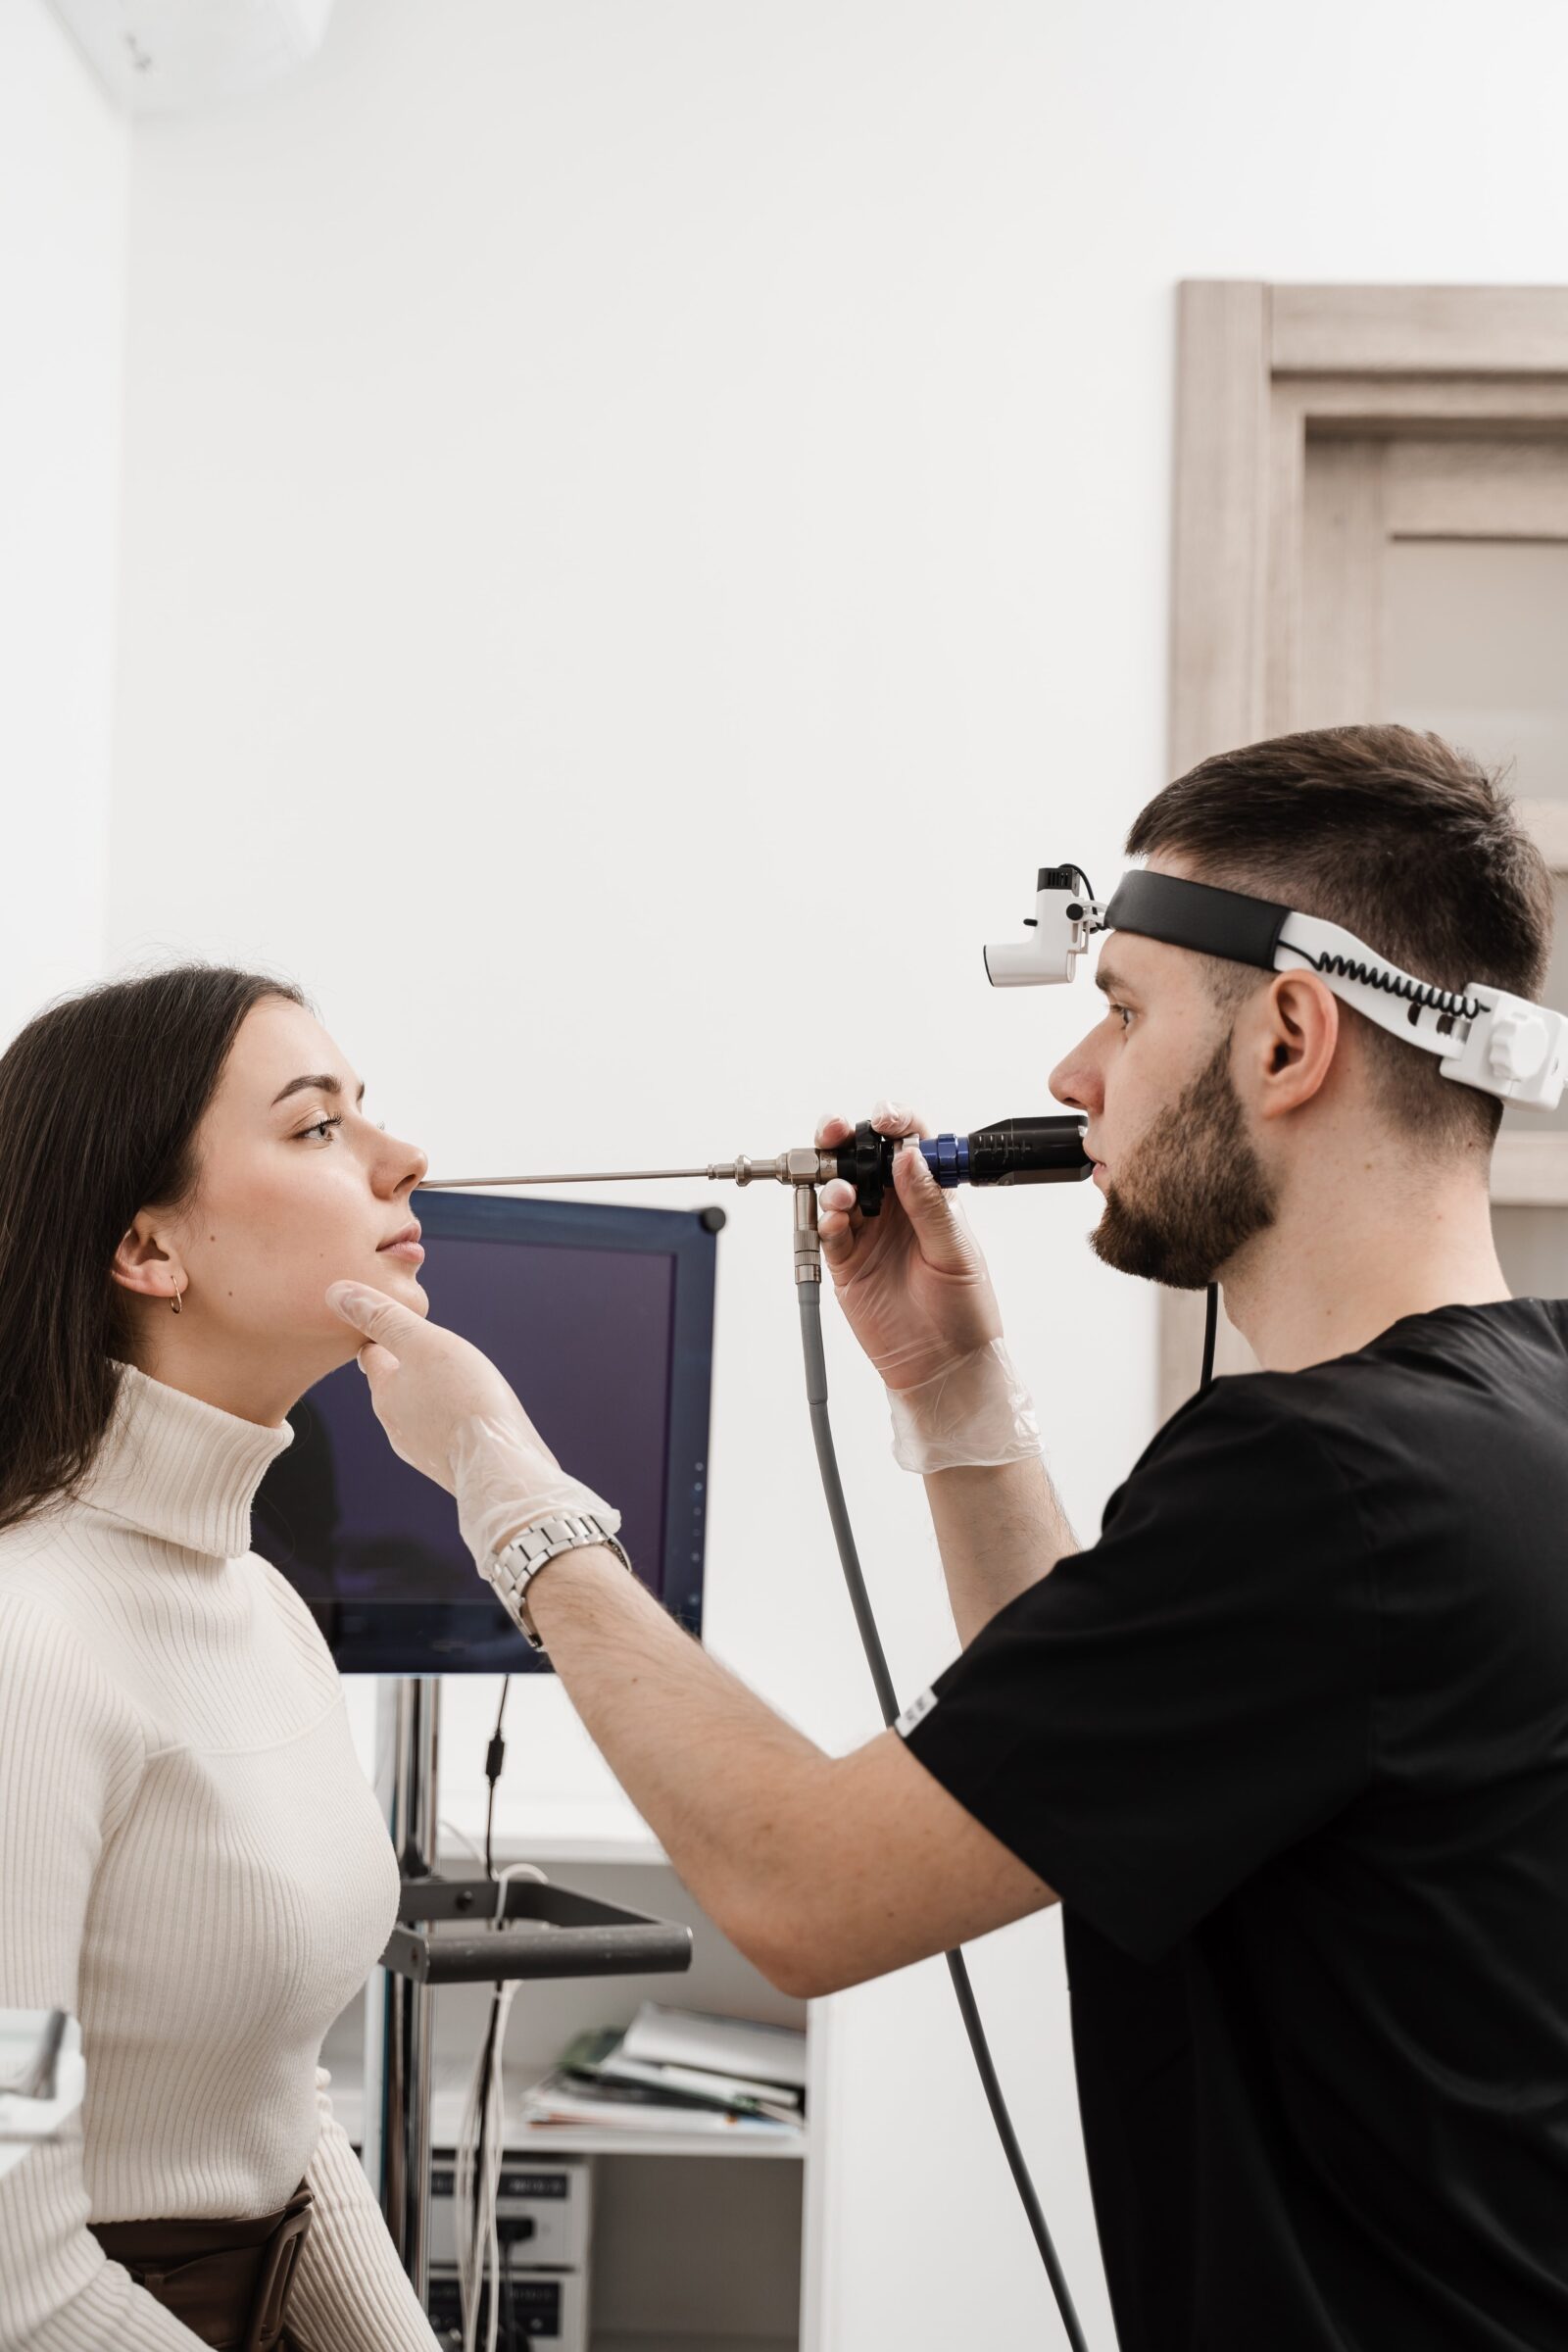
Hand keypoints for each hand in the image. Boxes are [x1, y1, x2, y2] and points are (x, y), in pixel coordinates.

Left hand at [325, 1283, 616, 1563]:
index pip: (371, 1352)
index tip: (392, 1316)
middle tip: (427, 1343)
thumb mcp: (424, 1343)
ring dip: (433, 1391)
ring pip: (421, 1408)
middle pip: (396, 1382)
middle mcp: (396, 1424)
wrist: (501, 1468)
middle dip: (408, 1363)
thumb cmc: (464, 1399)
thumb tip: (336, 1292)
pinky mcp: (450, 1464)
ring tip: (456, 1376)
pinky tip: (474, 1411)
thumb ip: (384, 1317)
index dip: (380, 1330)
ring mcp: (423, 1449)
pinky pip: (445, 1431)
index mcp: (384, 1392)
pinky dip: (453, 1416)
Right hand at [815, 1101, 1002, 1390]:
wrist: (945, 1364)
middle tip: (836, 1132)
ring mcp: (867, 1232)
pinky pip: (827, 1231)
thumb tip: (909, 1157)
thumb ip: (930, 1205)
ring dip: (832, 1178)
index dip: (894, 1122)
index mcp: (929, 1194)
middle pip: (860, 1156)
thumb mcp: (956, 1251)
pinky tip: (836, 1219)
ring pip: (837, 1187)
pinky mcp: (845, 1262)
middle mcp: (895, 1207)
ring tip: (841, 1192)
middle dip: (844, 1136)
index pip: (908, 1143)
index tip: (885, 1117)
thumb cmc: (965, 1309)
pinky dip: (825, 1219)